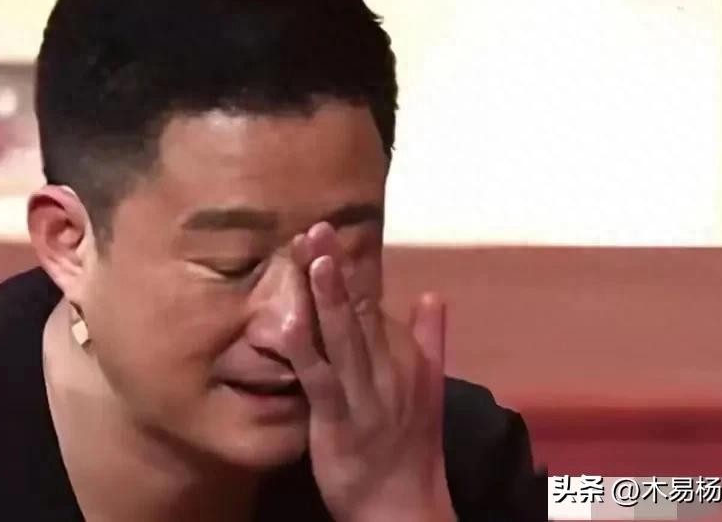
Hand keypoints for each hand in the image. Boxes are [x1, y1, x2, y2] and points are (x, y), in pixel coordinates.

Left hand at [282, 223, 454, 521]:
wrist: (404, 507)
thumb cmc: (409, 448)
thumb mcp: (428, 390)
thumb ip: (430, 340)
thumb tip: (434, 295)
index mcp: (402, 359)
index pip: (374, 304)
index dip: (349, 268)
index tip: (329, 232)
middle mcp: (387, 371)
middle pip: (360, 311)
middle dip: (338, 268)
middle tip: (319, 227)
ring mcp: (363, 396)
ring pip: (344, 339)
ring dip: (330, 298)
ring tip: (315, 258)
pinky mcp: (339, 422)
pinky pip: (321, 382)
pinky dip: (306, 352)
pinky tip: (288, 325)